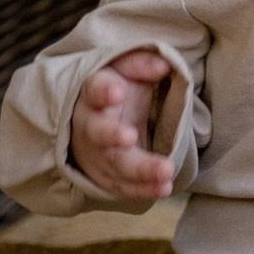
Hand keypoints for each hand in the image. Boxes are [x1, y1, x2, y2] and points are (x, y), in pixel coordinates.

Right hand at [71, 49, 175, 201]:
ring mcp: (94, 154)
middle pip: (97, 133)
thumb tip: (164, 66)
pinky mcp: (103, 176)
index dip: (103, 91)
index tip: (117, 92)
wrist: (92, 121)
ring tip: (166, 171)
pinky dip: (142, 190)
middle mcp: (88, 126)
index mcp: (91, 94)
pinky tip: (164, 188)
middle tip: (130, 137)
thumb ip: (140, 64)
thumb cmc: (114, 91)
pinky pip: (121, 186)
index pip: (93, 90)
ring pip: (112, 164)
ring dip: (138, 170)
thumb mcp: (124, 69)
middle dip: (112, 136)